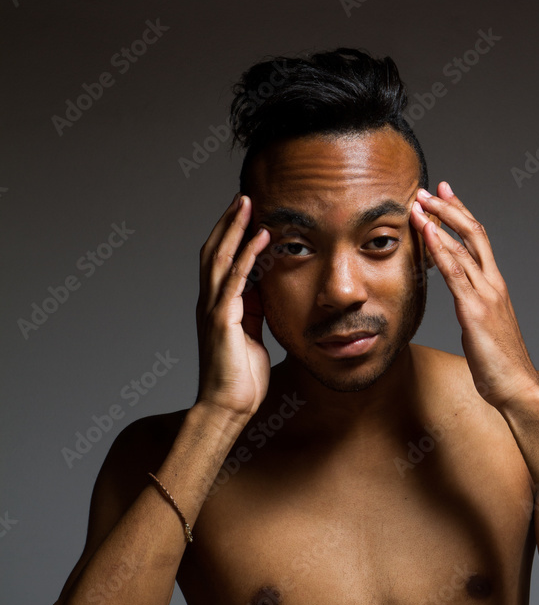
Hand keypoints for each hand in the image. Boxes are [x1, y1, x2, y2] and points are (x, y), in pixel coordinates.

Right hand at [195, 194, 270, 419]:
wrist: (228, 408)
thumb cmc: (241, 380)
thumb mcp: (251, 338)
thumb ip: (253, 314)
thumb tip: (262, 295)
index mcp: (216, 307)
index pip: (220, 262)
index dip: (230, 235)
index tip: (244, 213)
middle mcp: (209, 303)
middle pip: (214, 251)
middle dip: (228, 222)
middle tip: (243, 196)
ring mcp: (214, 310)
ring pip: (220, 258)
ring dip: (234, 228)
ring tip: (248, 203)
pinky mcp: (223, 320)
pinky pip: (235, 280)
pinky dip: (248, 255)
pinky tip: (260, 237)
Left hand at [410, 183, 538, 413]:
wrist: (518, 388)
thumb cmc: (500, 366)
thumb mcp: (483, 332)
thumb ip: (474, 314)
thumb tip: (464, 311)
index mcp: (496, 287)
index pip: (479, 241)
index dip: (462, 215)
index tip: (445, 196)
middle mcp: (494, 285)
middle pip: (474, 234)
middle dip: (450, 208)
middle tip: (429, 189)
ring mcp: (486, 296)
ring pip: (463, 248)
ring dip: (439, 223)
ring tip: (420, 204)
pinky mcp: (476, 312)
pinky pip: (455, 274)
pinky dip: (440, 250)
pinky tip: (426, 234)